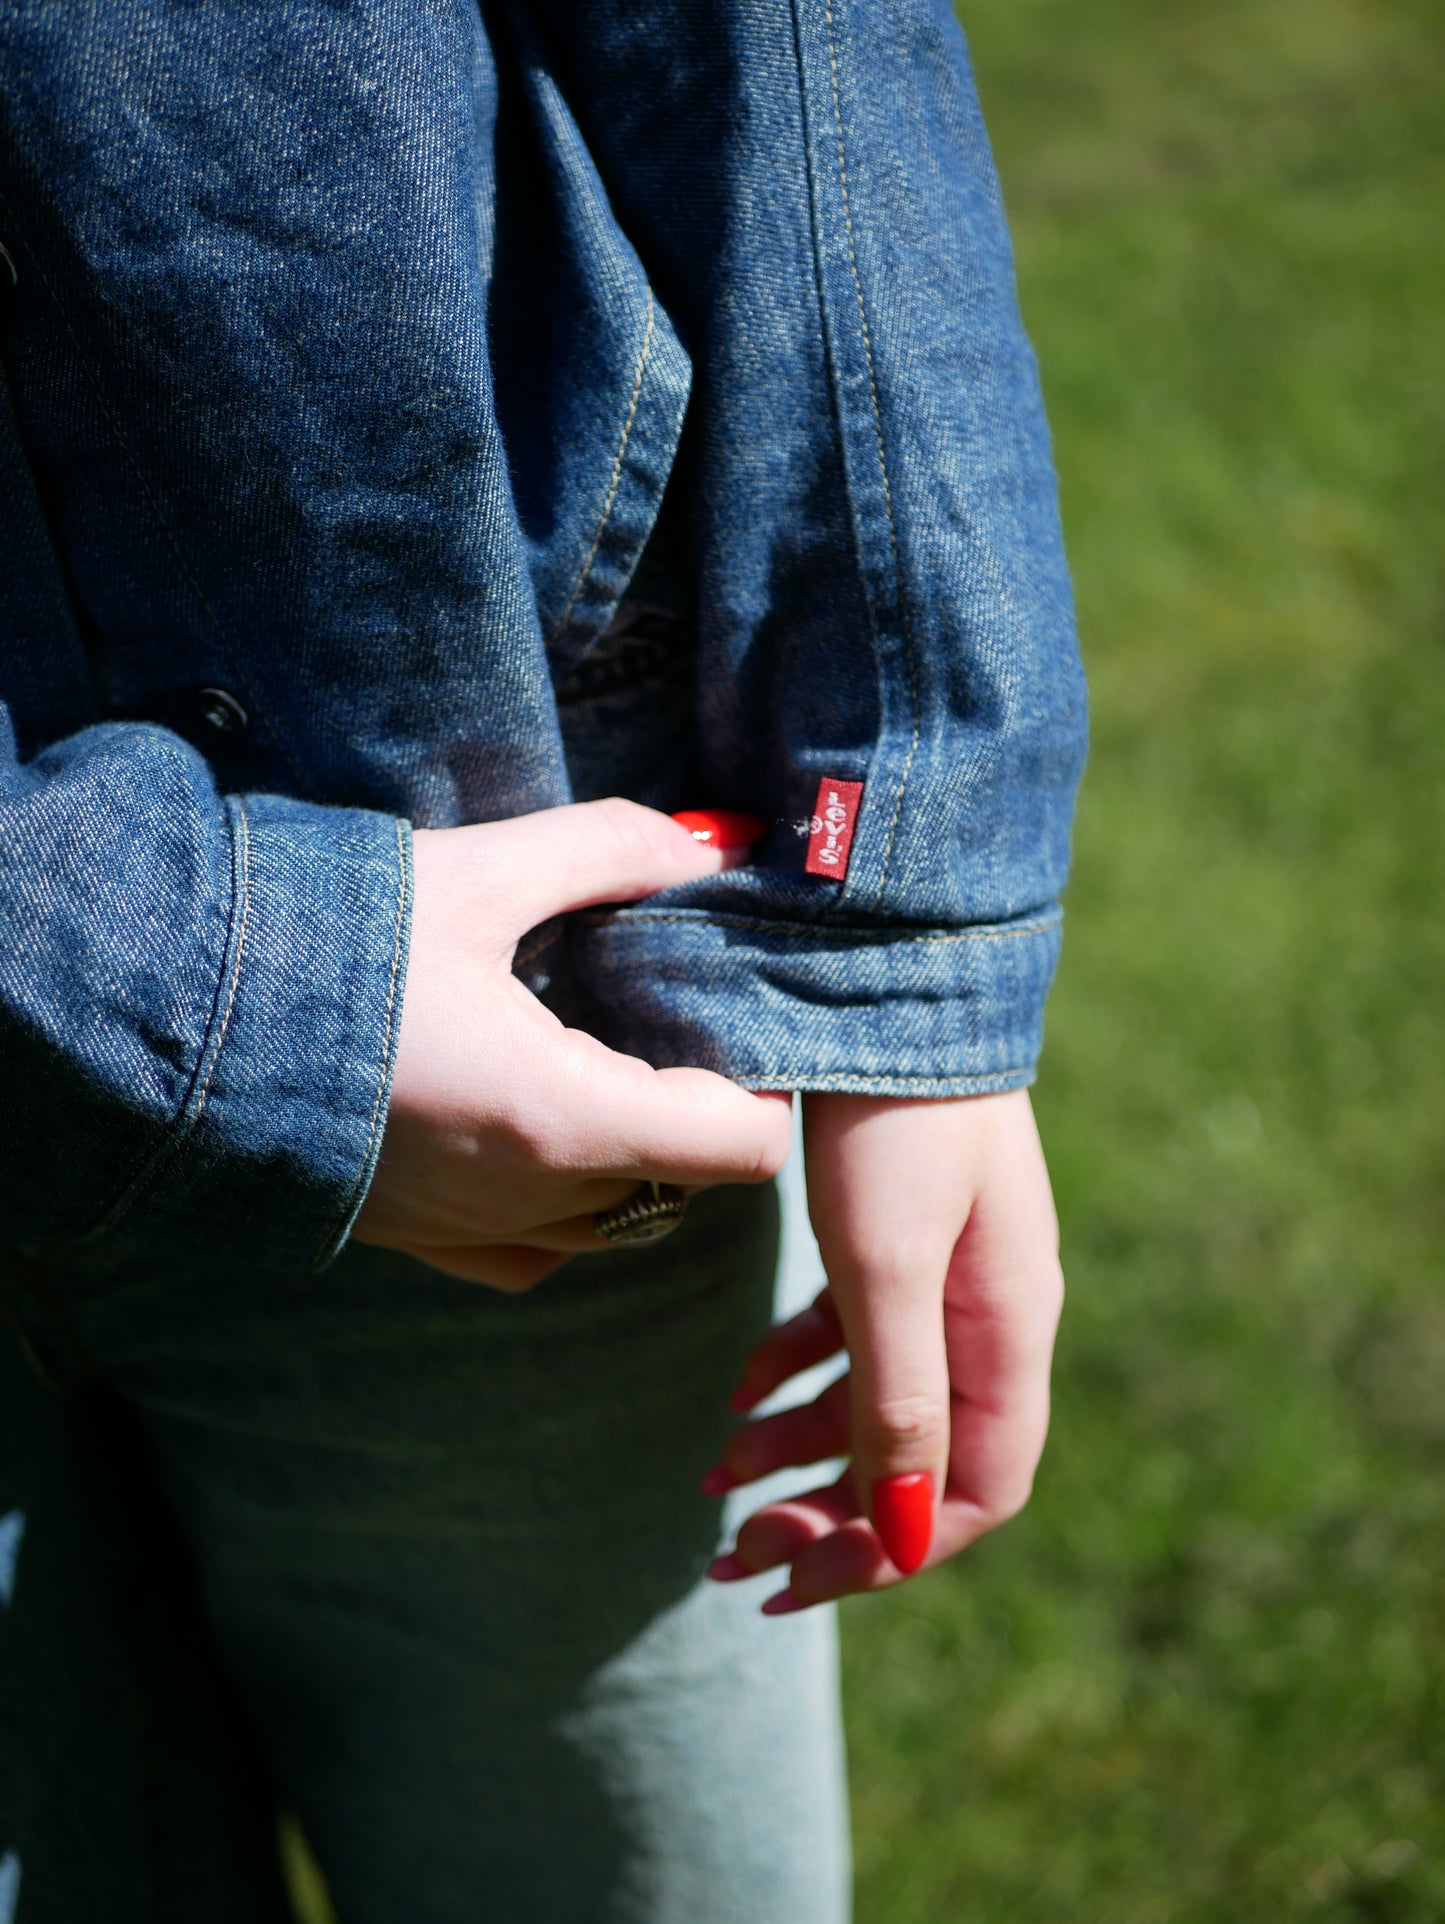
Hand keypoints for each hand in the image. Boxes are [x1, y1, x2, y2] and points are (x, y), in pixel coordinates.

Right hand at [353, 799, 791, 1288]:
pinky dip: (561, 1207)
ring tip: (594, 1065)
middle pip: (684, 1181)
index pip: (742, 1150)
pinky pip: (532, 1255)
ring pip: (613, 1223)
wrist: (173, 1019)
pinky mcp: (415, 1242)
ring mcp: (468, 1232)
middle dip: (694, 1109)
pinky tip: (532, 1134)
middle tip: (659, 1022)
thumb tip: (719, 837)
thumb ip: (613, 850)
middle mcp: (529, 1200)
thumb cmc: (331, 943)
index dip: (759, 1086)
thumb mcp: (479, 873)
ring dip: (631, 1158)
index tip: (724, 1022)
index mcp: (565, 1118)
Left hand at [705, 1090, 1062, 1609]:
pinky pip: (854, 1334)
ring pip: (877, 1401)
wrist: (884, 974)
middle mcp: (986, 1315)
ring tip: (713, 1478)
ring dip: (800, 1451)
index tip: (795, 1574)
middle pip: (920, 1456)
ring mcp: (943, 1271)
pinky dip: (796, 1371)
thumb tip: (901, 1531)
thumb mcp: (887, 1261)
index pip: (976, 1489)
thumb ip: (900, 1395)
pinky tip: (739, 1386)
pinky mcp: (896, 1233)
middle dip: (830, 1515)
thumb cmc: (893, 1117)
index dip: (892, 1549)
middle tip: (737, 1551)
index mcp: (1006, 1332)